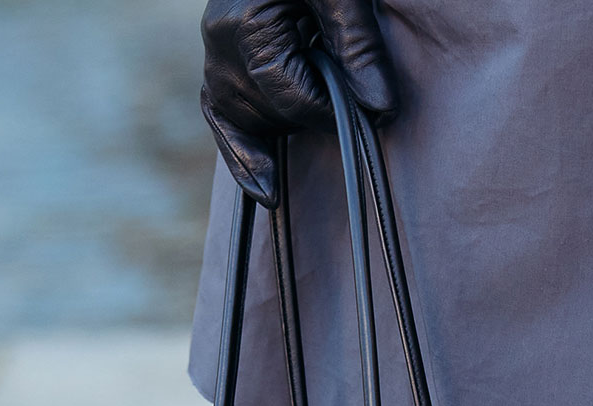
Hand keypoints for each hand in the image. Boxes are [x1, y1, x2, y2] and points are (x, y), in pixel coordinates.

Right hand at [201, 0, 398, 207]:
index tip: (365, 106)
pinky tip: (266, 193)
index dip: (330, 110)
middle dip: (311, 113)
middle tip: (344, 90)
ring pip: (248, 123)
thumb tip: (379, 110)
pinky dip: (244, 156)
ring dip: (286, 124)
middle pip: (270, 116)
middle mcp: (220, 44)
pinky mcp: (219, 65)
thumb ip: (358, 46)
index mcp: (246, 26)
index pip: (292, 100)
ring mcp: (213, 57)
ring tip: (317, 105)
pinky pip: (222, 122)